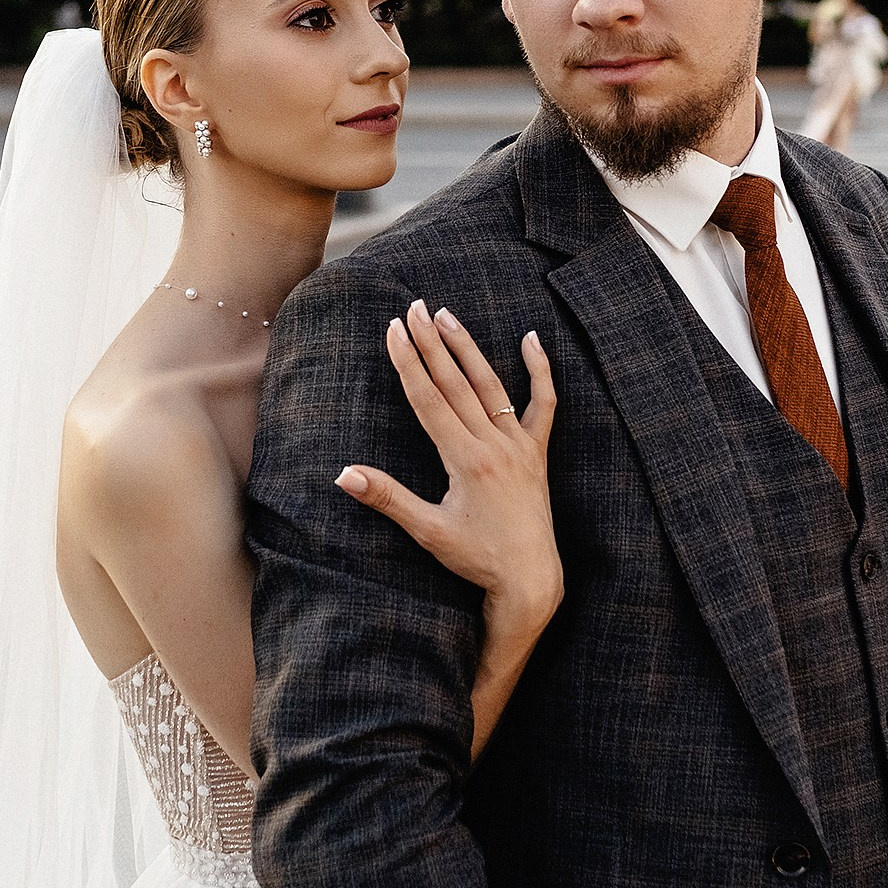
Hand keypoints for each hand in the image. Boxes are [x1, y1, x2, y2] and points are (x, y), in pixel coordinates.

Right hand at [337, 303, 561, 628]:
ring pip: (493, 385)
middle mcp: (495, 445)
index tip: (393, 330)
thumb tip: (343, 475)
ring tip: (447, 316)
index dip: (408, 363)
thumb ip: (387, 498)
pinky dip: (540, 372)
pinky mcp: (537, 454)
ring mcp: (520, 446)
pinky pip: (544, 404)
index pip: (429, 399)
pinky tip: (532, 340)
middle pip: (456, 383)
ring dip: (468, 348)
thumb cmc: (476, 559)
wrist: (529, 580)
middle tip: (413, 307)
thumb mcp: (427, 531)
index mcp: (466, 460)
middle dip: (431, 344)